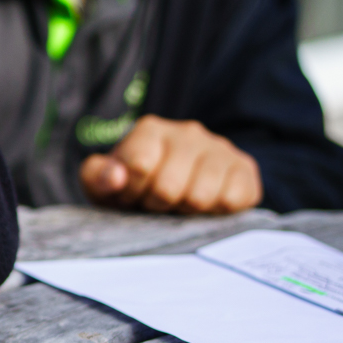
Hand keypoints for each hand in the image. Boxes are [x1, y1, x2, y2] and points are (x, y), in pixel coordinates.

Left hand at [79, 116, 262, 214]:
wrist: (177, 190)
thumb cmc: (134, 187)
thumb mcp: (104, 183)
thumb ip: (97, 176)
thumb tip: (115, 177)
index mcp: (150, 129)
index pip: (139, 166)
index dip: (132, 192)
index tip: (131, 195)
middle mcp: (188, 132)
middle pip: (168, 188)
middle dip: (158, 205)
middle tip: (157, 203)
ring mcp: (220, 148)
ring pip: (200, 197)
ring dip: (186, 211)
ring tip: (181, 202)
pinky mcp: (245, 169)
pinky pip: (232, 201)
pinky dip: (216, 212)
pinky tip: (206, 204)